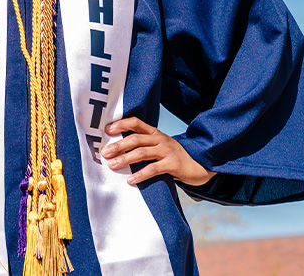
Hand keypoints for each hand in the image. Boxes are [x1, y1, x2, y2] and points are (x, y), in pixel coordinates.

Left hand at [100, 116, 215, 186]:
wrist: (199, 165)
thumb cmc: (174, 157)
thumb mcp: (160, 146)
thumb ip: (144, 145)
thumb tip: (118, 150)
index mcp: (155, 133)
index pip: (136, 123)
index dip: (121, 124)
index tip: (107, 130)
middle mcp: (160, 139)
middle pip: (136, 139)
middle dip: (118, 145)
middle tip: (104, 152)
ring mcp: (167, 151)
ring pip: (142, 153)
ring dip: (125, 159)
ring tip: (112, 165)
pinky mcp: (173, 164)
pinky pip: (153, 169)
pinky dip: (140, 175)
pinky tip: (130, 180)